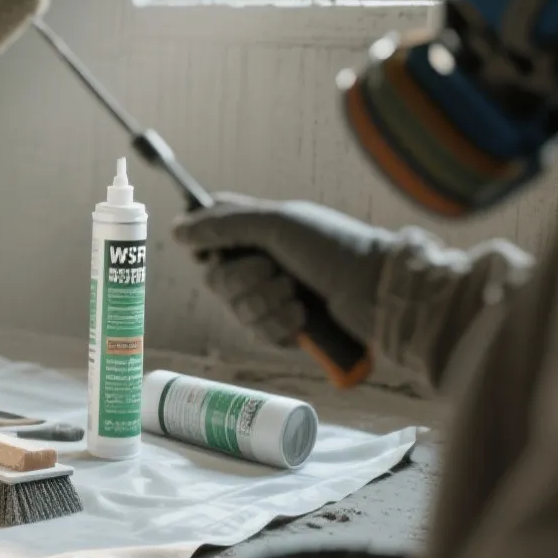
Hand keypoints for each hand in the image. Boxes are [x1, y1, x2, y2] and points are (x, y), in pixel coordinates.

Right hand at [172, 194, 394, 347]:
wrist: (380, 292)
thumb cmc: (335, 247)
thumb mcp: (277, 224)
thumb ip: (223, 225)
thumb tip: (177, 229)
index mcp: (259, 231)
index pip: (209, 234)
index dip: (206, 245)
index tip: (219, 250)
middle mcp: (262, 263)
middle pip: (216, 279)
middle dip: (243, 280)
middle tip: (275, 271)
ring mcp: (274, 296)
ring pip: (235, 309)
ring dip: (265, 303)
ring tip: (296, 294)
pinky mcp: (286, 328)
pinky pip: (257, 333)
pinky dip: (278, 324)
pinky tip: (302, 316)